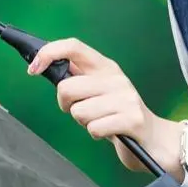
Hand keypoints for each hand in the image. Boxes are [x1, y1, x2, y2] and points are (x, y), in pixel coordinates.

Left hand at [27, 37, 180, 174]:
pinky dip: (97, 134)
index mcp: (105, 66)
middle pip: (67, 87)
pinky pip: (94, 128)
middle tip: (82, 111)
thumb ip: (77, 79)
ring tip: (101, 122)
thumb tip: (43, 66)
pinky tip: (110, 132)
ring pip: (78, 112)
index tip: (32, 70)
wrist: (155, 140)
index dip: (48, 53)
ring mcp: (125, 97)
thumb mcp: (99, 91)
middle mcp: (115, 78)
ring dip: (84, 123)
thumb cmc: (118, 116)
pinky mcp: (132, 119)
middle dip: (66, 105)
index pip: (73, 46)